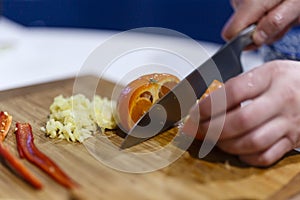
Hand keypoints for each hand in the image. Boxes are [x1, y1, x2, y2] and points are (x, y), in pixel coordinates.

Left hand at [182, 60, 299, 166]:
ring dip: (225, 144)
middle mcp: (281, 100)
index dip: (208, 106)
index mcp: (270, 77)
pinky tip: (235, 150)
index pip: (232, 92)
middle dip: (211, 129)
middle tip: (196, 130)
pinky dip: (245, 156)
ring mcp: (289, 123)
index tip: (193, 113)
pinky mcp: (292, 141)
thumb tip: (205, 105)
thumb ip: (238, 86)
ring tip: (212, 139)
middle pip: (241, 121)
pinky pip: (266, 156)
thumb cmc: (287, 80)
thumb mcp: (265, 72)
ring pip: (252, 141)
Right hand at [222, 0, 299, 46]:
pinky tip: (274, 6)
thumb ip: (276, 23)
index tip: (261, 37)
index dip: (245, 41)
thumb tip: (257, 39)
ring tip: (281, 10)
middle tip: (281, 19)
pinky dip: (263, 16)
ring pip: (245, 24)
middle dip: (261, 31)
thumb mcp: (296, 5)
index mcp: (250, 2)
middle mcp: (240, 0)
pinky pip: (249, 16)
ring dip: (264, 24)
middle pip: (240, 30)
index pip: (230, 33)